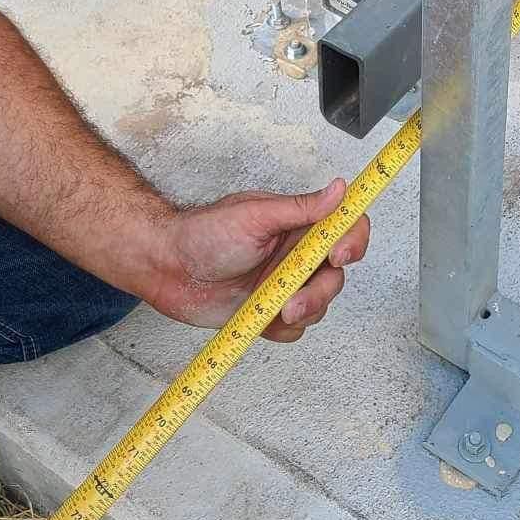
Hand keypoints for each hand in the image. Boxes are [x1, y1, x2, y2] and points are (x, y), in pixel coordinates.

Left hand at [147, 178, 370, 339]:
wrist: (166, 267)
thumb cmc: (202, 233)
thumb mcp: (254, 215)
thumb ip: (300, 208)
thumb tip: (339, 190)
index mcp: (296, 224)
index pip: (344, 227)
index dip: (352, 241)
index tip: (339, 256)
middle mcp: (294, 254)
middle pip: (336, 274)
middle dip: (320, 290)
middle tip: (294, 299)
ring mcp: (283, 284)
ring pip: (319, 304)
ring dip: (303, 311)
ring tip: (274, 310)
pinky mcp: (268, 311)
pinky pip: (294, 329)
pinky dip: (283, 329)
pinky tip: (262, 319)